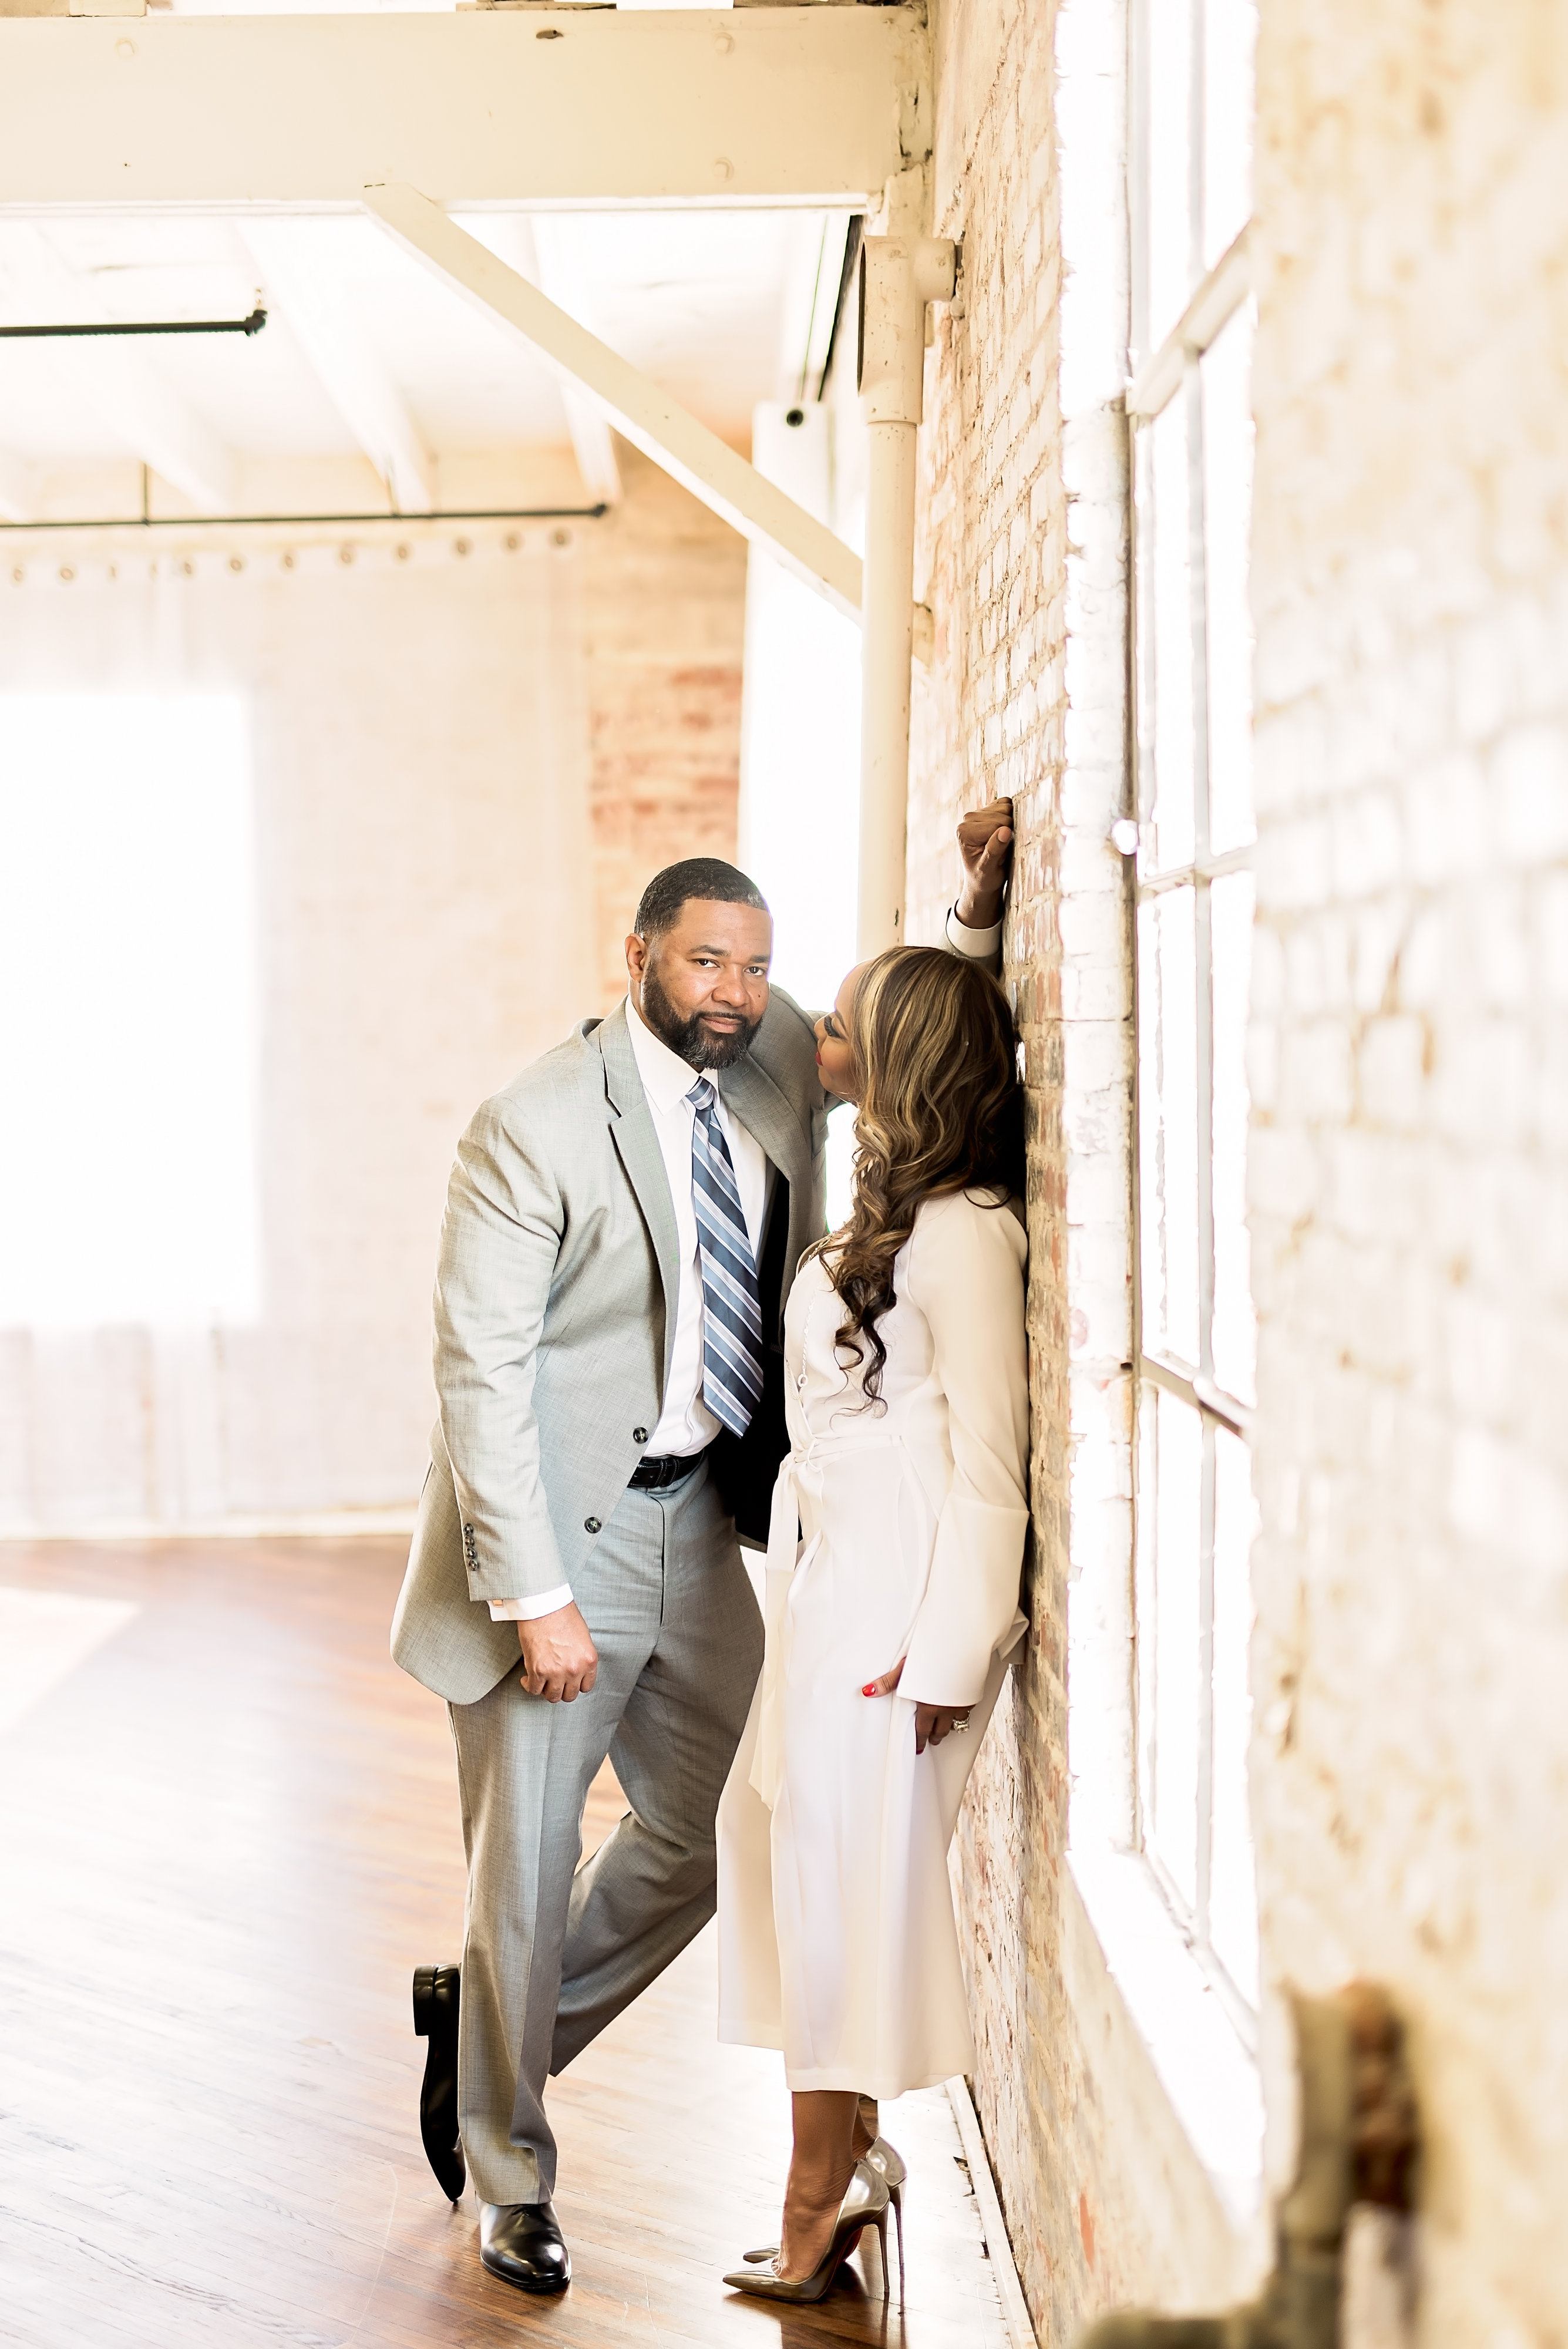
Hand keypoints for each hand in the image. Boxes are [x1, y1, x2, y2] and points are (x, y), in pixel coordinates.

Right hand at [518, 1601, 597, 1702]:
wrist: (544, 1605)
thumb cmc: (562, 1615)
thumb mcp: (582, 1637)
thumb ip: (580, 1657)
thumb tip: (574, 1668)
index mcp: (589, 1660)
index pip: (586, 1687)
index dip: (576, 1685)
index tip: (569, 1682)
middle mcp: (575, 1669)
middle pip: (569, 1695)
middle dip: (561, 1690)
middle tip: (554, 1682)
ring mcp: (556, 1672)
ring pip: (552, 1696)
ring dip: (546, 1691)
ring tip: (542, 1682)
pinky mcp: (537, 1671)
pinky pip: (534, 1690)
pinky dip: (529, 1686)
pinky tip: (527, 1679)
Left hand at [861, 1659, 970, 1754]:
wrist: (960, 1649)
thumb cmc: (932, 1657)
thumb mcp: (906, 1669)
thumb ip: (888, 1682)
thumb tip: (868, 1691)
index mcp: (928, 1707)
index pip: (923, 1730)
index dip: (920, 1741)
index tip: (919, 1747)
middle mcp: (946, 1709)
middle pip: (941, 1731)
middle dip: (935, 1737)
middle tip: (931, 1740)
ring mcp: (961, 1704)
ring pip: (957, 1724)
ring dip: (949, 1727)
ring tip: (944, 1728)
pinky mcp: (972, 1695)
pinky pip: (967, 1710)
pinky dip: (962, 1712)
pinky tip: (960, 1707)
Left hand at [955, 797, 1014, 929]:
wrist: (982, 879)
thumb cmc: (984, 878)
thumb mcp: (988, 870)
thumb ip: (994, 850)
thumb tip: (1005, 831)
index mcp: (964, 831)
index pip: (997, 826)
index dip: (1004, 842)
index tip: (996, 856)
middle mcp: (967, 818)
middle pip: (1003, 815)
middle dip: (1007, 833)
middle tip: (999, 850)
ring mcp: (977, 812)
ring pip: (1007, 808)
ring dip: (1009, 826)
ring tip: (1000, 843)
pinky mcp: (987, 809)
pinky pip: (1007, 804)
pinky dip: (1011, 816)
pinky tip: (1003, 832)